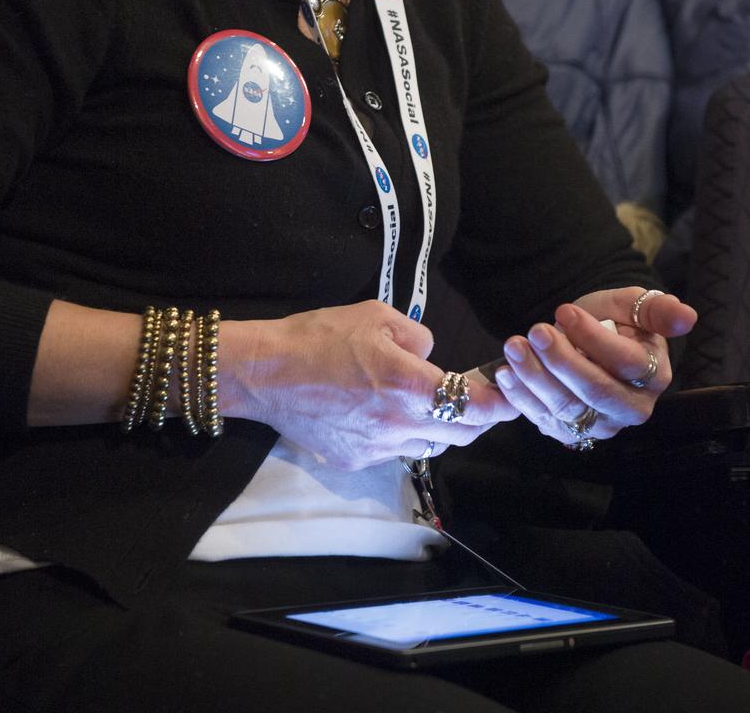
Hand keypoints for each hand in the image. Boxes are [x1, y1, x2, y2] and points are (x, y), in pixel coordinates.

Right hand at [220, 299, 518, 469]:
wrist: (264, 372)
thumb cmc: (318, 336)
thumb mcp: (374, 315)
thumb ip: (415, 336)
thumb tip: (428, 355)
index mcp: (407, 385)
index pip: (474, 406)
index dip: (500, 405)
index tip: (511, 396)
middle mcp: (398, 425)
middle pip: (460, 434)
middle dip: (478, 419)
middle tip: (480, 399)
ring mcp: (376, 448)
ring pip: (428, 446)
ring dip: (441, 428)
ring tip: (431, 404)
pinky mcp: (355, 460)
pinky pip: (393, 451)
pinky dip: (401, 435)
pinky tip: (382, 413)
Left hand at [492, 287, 696, 446]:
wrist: (585, 341)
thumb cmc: (612, 321)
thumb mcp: (630, 306)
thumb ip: (655, 310)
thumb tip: (688, 317)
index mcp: (653, 375)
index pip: (626, 362)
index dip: (593, 337)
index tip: (564, 310)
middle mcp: (632, 408)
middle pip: (596, 392)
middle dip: (562, 361)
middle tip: (535, 331)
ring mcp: (600, 426)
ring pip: (567, 408)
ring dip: (535, 377)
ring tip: (514, 346)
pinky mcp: (570, 434)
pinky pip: (544, 420)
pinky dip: (521, 398)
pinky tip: (506, 373)